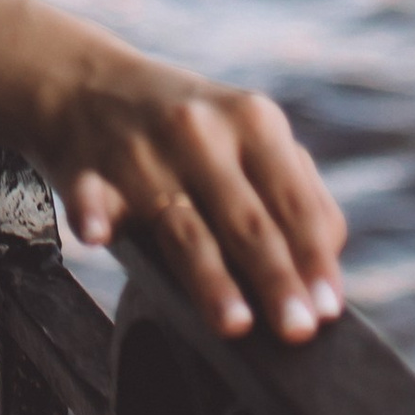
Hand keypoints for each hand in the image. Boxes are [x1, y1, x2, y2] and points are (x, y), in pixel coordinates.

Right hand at [33, 34, 346, 342]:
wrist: (86, 83)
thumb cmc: (191, 129)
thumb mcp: (249, 136)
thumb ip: (296, 193)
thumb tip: (327, 272)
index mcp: (252, 120)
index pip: (293, 201)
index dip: (313, 258)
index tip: (328, 311)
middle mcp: (199, 131)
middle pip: (245, 219)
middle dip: (274, 278)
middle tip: (297, 331)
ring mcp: (141, 152)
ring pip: (183, 226)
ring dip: (209, 276)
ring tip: (236, 325)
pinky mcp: (86, 170)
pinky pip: (91, 198)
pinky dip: (93, 215)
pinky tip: (97, 235)